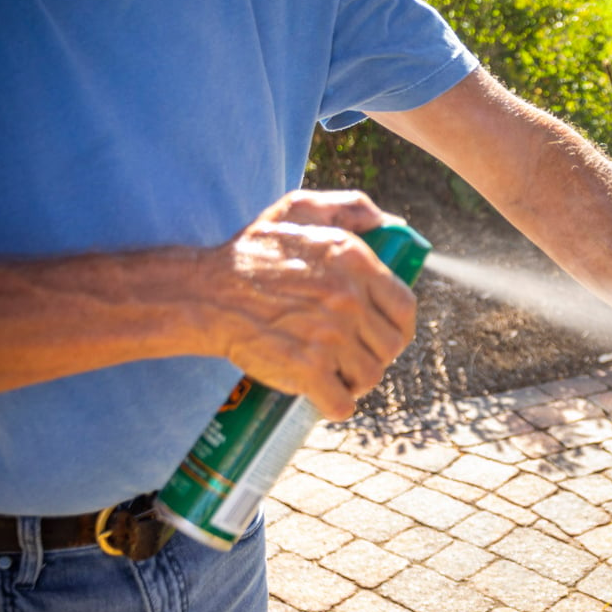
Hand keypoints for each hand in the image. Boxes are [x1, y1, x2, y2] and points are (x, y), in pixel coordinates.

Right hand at [199, 190, 416, 419]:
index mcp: (355, 263)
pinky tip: (325, 395)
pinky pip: (342, 402)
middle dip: (376, 355)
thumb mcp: (300, 209)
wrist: (206, 293)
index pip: (405, 307)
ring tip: (338, 373)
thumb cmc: (253, 252)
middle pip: (390, 346)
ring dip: (357, 381)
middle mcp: (349, 300)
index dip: (399, 326)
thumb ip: (349, 206)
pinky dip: (336, 404)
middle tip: (354, 354)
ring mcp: (330, 337)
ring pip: (370, 375)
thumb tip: (390, 223)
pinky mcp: (307, 370)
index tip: (385, 332)